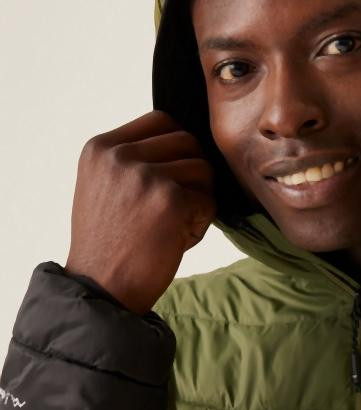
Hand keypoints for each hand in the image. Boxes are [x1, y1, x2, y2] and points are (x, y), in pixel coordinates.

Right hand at [65, 110, 216, 314]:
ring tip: (172, 225)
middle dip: (192, 173)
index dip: (178, 147)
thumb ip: (135, 158)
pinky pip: (209, 200)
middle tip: (176, 206)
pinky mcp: (170, 199)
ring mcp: (145, 175)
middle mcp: (120, 156)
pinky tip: (175, 240)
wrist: (102, 288)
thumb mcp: (106, 186)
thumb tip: (186, 139)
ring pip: (203, 169)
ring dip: (198, 198)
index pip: (161, 121)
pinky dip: (201, 222)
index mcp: (101, 148)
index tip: (172, 176)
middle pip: (187, 142)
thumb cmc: (111, 243)